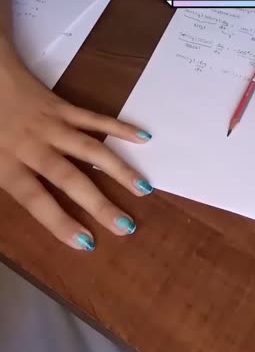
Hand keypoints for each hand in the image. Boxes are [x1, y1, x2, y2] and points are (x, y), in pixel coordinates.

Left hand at [0, 45, 152, 250]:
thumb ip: (2, 181)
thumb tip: (25, 201)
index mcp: (8, 165)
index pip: (36, 200)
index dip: (60, 222)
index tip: (87, 243)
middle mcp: (34, 147)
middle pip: (70, 178)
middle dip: (99, 204)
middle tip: (127, 226)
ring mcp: (52, 125)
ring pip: (89, 149)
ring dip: (118, 169)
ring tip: (143, 188)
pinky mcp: (63, 107)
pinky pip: (94, 119)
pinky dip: (120, 128)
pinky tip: (143, 138)